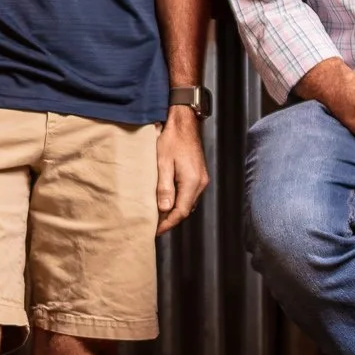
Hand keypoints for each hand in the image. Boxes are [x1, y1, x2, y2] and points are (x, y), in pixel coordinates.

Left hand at [156, 107, 209, 235]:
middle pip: (185, 210)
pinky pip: (189, 194)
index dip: (167, 223)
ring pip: (187, 203)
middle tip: (154, 226)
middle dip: (170, 219)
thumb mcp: (163, 163)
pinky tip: (167, 201)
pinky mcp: (198, 175)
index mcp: (191, 182)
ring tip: (158, 216)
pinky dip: (178, 201)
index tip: (155, 231)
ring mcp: (201, 179)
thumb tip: (164, 208)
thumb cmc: (172, 139)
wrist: (184, 123)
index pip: (180, 212)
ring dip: (174, 210)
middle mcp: (200, 183)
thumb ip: (164, 187)